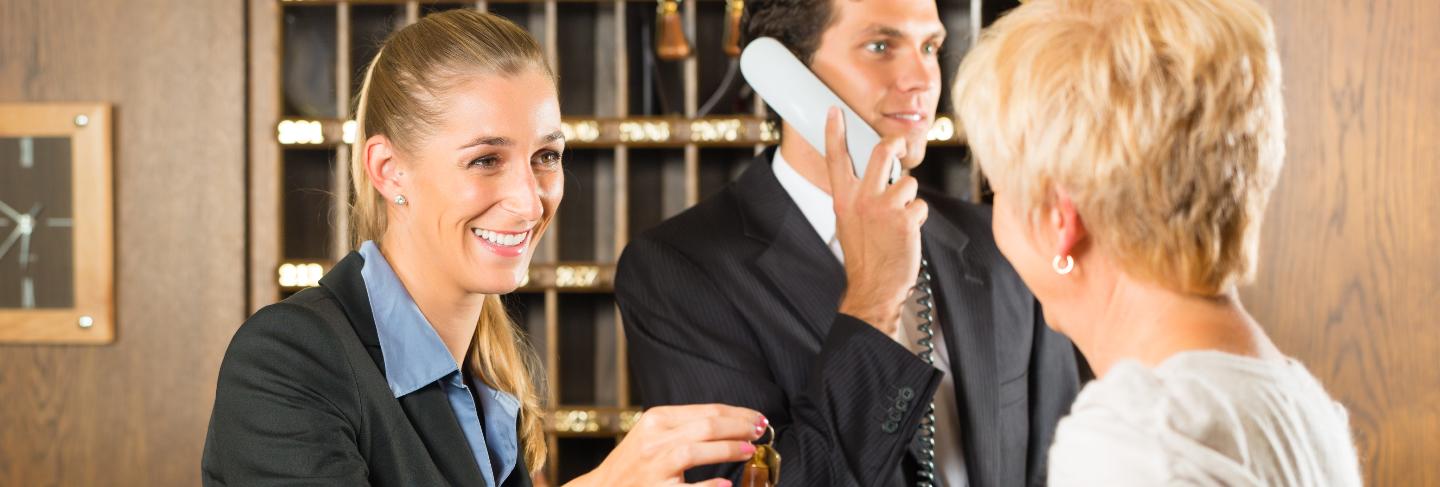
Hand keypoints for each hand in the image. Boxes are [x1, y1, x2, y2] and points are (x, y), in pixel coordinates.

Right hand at [569, 404, 765, 486]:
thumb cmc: (634, 462)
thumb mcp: (653, 434)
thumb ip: (686, 426)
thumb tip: (730, 423)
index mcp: (656, 419)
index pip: (705, 410)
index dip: (737, 414)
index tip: (758, 418)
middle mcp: (653, 440)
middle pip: (705, 426)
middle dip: (739, 428)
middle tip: (761, 431)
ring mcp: (652, 467)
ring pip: (694, 450)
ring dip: (728, 449)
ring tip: (749, 449)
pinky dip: (708, 486)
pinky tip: (726, 484)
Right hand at [824, 107, 927, 334]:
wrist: (873, 286)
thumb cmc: (863, 255)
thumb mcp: (848, 222)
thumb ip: (857, 197)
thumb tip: (874, 176)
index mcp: (843, 199)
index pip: (837, 159)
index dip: (835, 132)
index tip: (835, 111)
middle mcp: (862, 199)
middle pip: (882, 152)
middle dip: (895, 145)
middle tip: (898, 147)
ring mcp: (884, 207)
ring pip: (908, 183)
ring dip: (909, 199)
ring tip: (899, 219)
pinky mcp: (905, 218)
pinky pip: (920, 206)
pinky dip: (917, 218)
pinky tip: (907, 233)